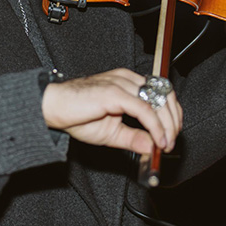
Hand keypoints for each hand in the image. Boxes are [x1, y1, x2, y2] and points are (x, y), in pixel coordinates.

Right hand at [41, 68, 180, 156]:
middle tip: (170, 142)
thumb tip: (153, 146)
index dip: (172, 115)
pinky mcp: (114, 92)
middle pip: (165, 94)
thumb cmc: (76, 116)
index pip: (161, 93)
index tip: (171, 136)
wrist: (52, 108)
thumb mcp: (111, 133)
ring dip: (167, 126)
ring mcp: (122, 83)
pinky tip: (157, 140)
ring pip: (157, 101)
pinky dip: (155, 126)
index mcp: (128, 83)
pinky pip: (144, 109)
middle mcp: (127, 79)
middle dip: (173, 121)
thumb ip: (133, 137)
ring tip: (165, 144)